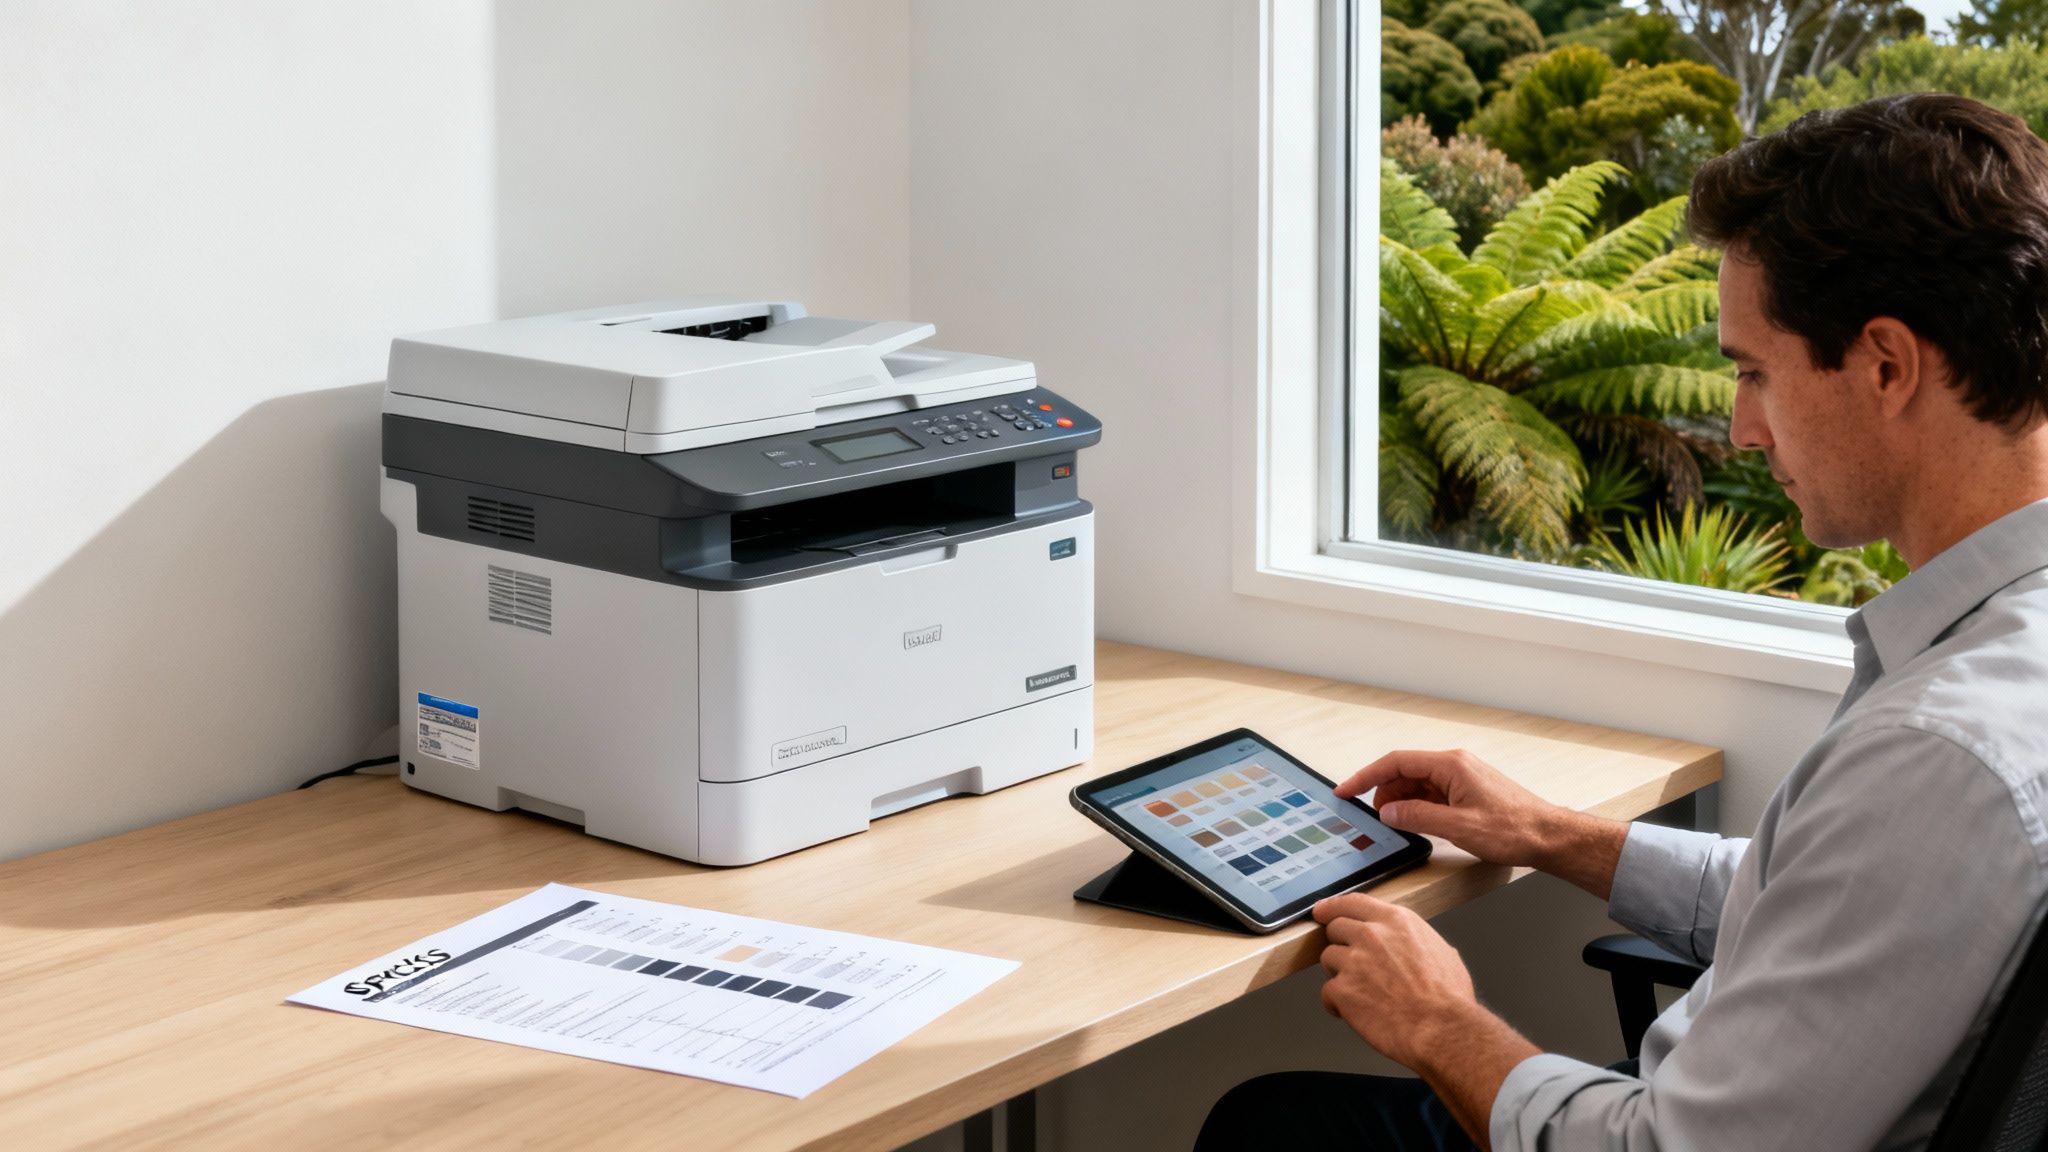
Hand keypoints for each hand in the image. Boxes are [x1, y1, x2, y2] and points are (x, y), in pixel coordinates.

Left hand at [1312, 892, 1480, 1069]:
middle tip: (1353, 964)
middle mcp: (1371, 935)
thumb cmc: (1449, 999)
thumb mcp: (1441, 951)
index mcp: (1396, 921)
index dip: (1333, 906)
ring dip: (1339, 974)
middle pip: (1335, 928)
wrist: (1441, 1029)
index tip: (1322, 910)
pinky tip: (1353, 1012)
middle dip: (1341, 945)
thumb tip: (1415, 946)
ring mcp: (1353, 961)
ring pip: (1328, 958)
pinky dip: (1336, 1004)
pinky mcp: (1342, 989)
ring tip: (1362, 992)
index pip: (1353, 902)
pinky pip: (1327, 991)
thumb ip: (1416, 940)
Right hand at [1336, 748, 1563, 866]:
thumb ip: (1418, 817)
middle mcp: (1455, 765)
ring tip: (1394, 824)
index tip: (1346, 790)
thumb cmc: (1515, 829)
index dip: (1366, 776)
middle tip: (1372, 817)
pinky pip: (1433, 794)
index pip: (1396, 762)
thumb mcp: (1459, 828)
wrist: (1550, 836)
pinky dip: (1418, 807)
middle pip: (1405, 771)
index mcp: (1451, 765)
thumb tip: (1389, 812)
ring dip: (1401, 802)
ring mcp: (1463, 778)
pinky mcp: (1469, 791)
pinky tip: (1417, 824)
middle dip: (1383, 793)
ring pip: (1419, 784)